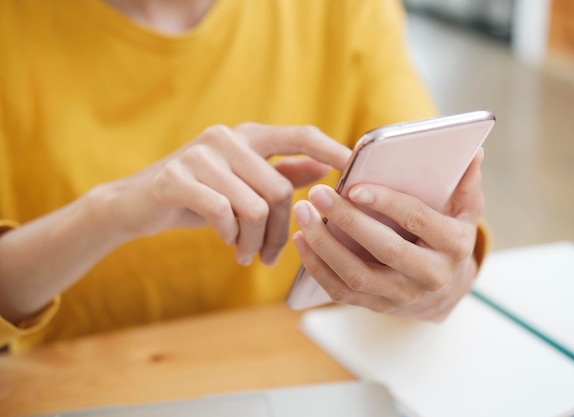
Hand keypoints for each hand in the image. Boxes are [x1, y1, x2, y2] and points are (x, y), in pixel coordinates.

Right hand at [100, 123, 350, 265]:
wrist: (134, 204)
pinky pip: (223, 213)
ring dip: (253, 240)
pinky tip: (224, 242)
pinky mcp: (178, 176)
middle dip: (279, 231)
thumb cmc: (198, 195)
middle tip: (268, 256)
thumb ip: (282, 171)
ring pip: (254, 207)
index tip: (354, 166)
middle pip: (280, 190)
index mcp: (247, 136)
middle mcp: (227, 137)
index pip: (300, 134)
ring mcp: (201, 154)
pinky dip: (228, 236)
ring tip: (244, 253)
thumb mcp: (242, 182)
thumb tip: (324, 166)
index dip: (331, 149)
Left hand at [292, 148, 484, 320]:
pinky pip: (341, 292)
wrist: (444, 291)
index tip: (354, 186)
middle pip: (384, 250)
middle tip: (318, 194)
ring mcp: (402, 296)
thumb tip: (473, 151)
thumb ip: (466, 183)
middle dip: (348, 221)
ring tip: (303, 214)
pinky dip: (317, 267)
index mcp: (454, 246)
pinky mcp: (377, 306)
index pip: (417, 219)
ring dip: (324, 245)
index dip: (386, 203)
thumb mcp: (465, 212)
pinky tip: (301, 241)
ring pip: (357, 276)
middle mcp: (431, 275)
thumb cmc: (448, 239)